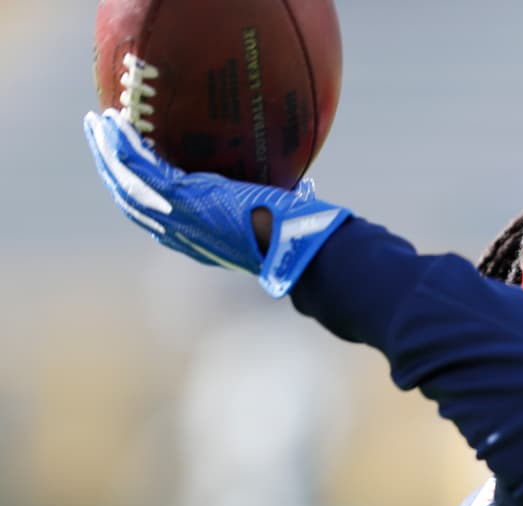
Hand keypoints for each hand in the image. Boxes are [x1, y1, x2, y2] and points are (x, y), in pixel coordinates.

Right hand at [83, 108, 349, 297]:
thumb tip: (305, 189)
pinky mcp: (181, 198)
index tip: (123, 170)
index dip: (132, 191)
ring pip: (126, 180)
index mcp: (193, 239)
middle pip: (127, 197)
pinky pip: (141, 167)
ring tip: (96, 123)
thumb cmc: (293, 235)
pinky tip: (115, 123)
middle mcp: (176, 231)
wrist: (294, 244)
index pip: (151, 215)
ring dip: (106, 150)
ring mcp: (176, 215)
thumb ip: (277, 206)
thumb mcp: (275, 220)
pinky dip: (125, 145)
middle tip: (97, 137)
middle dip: (109, 167)